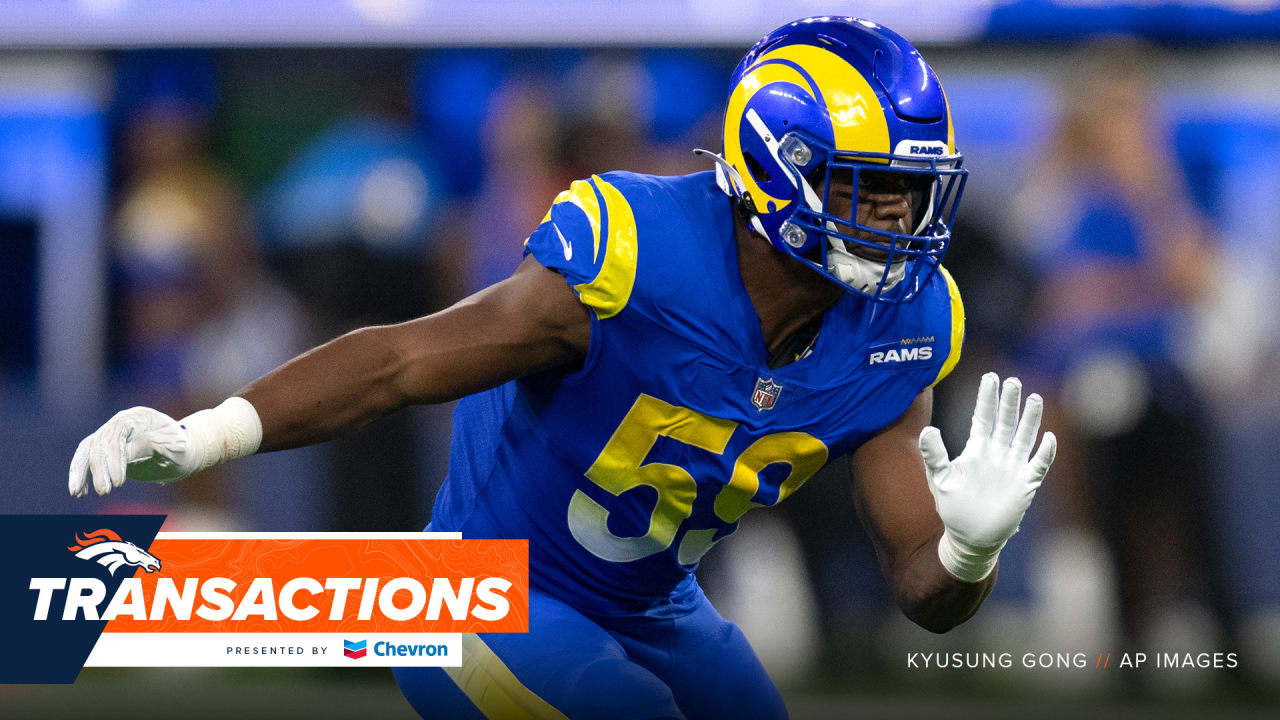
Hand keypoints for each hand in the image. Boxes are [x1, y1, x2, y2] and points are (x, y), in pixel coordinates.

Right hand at [68, 407, 204, 497]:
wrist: (183, 451)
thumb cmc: (181, 448)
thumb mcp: (175, 447)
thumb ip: (152, 445)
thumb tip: (125, 452)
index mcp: (139, 417)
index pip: (118, 434)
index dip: (114, 458)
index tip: (119, 483)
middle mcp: (122, 421)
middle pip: (100, 442)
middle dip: (99, 469)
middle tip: (104, 492)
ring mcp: (112, 433)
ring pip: (88, 448)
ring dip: (80, 471)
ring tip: (78, 493)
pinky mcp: (107, 448)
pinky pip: (88, 457)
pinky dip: (81, 473)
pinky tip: (80, 492)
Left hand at [918, 373, 1056, 579]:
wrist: (970, 537)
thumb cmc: (953, 507)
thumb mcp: (940, 479)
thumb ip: (934, 454)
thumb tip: (927, 430)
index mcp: (976, 450)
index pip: (983, 418)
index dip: (986, 398)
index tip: (990, 377)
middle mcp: (996, 454)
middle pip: (1005, 422)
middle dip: (1009, 402)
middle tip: (1012, 380)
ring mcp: (1012, 468)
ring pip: (1024, 438)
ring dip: (1030, 419)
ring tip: (1034, 397)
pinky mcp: (1025, 485)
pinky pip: (1037, 465)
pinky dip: (1044, 452)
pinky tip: (1049, 438)